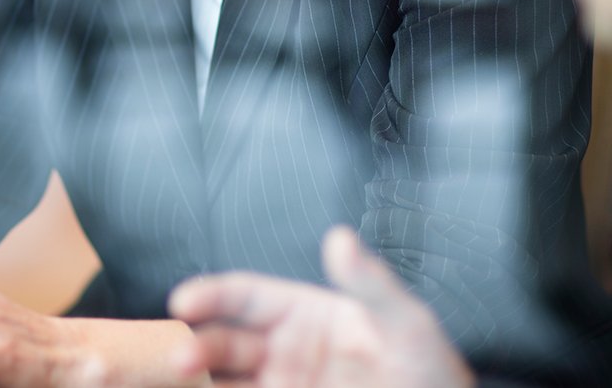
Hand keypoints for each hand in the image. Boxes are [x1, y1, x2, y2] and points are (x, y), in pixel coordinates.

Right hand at [167, 226, 473, 387]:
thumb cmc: (434, 378)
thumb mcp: (408, 327)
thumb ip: (370, 285)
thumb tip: (339, 238)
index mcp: (307, 315)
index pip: (246, 297)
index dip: (211, 294)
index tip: (184, 301)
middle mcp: (285, 353)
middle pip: (223, 343)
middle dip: (196, 345)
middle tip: (180, 358)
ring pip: (220, 381)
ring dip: (195, 379)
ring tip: (176, 381)